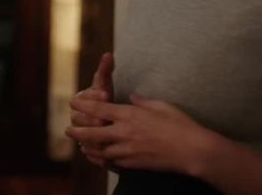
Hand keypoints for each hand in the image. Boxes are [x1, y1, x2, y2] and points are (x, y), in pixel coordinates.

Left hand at [66, 94, 212, 174]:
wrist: (194, 151)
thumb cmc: (180, 125)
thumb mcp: (160, 106)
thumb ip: (142, 102)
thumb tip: (133, 98)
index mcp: (129, 115)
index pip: (98, 109)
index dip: (82, 106)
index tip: (73, 104)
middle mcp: (124, 132)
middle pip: (92, 133)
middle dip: (77, 131)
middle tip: (67, 130)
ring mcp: (128, 150)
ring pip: (99, 151)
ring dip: (88, 147)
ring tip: (81, 145)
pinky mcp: (134, 163)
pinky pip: (113, 162)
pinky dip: (103, 159)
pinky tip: (100, 158)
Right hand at [69, 52, 113, 165]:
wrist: (105, 116)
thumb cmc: (104, 97)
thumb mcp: (105, 84)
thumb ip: (105, 70)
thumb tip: (108, 54)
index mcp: (78, 100)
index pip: (81, 98)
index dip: (93, 96)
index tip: (107, 93)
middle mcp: (75, 117)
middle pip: (78, 119)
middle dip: (90, 119)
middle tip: (103, 119)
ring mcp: (79, 132)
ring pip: (81, 137)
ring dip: (91, 138)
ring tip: (104, 139)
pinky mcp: (87, 146)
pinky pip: (88, 152)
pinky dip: (95, 156)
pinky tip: (106, 159)